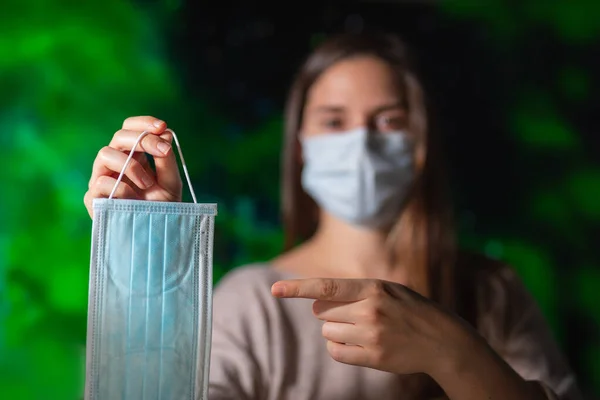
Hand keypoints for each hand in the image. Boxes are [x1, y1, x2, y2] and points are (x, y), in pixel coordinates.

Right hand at [83, 116, 182, 217]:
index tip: (162, 126)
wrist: (155, 238)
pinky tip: (133, 199)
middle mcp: (115, 165)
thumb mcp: (170, 182)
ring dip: (132, 166)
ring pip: (105, 153)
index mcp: (133, 157)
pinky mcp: (93, 198)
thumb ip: (166, 159)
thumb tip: (164, 133)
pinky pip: (101, 182)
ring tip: (148, 185)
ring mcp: (102, 180)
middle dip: (142, 138)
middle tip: (162, 150)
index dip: (143, 123)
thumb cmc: (162, 210)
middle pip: (118, 136)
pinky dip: (122, 188)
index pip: (130, 129)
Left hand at [271, 278, 469, 376]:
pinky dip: (339, 348)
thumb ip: (354, 291)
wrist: (441, 339)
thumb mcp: (386, 289)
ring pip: (327, 332)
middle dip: (328, 313)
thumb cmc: (408, 309)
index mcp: (372, 287)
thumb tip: (315, 302)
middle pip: (321, 312)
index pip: (327, 286)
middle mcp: (370, 309)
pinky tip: (358, 344)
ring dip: (336, 331)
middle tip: (351, 314)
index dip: (298, 287)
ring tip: (361, 329)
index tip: (275, 289)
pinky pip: (336, 352)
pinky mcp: (374, 356)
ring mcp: (372, 334)